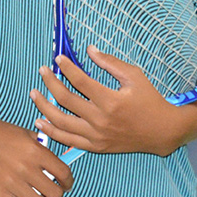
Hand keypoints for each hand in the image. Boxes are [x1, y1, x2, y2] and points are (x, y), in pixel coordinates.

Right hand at [0, 112, 73, 196]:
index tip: (66, 185)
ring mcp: (12, 183)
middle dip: (56, 194)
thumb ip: (41, 146)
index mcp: (36, 151)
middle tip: (50, 192)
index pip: (63, 173)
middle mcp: (27, 168)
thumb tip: (53, 161)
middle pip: (55, 193)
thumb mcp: (25, 132)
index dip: (68, 182)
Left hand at [30, 46, 181, 157]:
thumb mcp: (134, 75)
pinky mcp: (96, 147)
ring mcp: (97, 136)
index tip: (58, 59)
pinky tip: (40, 122)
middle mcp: (101, 120)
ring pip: (61, 123)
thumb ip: (109, 63)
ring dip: (44, 107)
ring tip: (34, 94)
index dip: (67, 68)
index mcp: (111, 100)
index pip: (80, 80)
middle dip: (50, 83)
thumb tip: (89, 50)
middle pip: (66, 100)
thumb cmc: (149, 99)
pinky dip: (52, 132)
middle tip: (42, 71)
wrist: (162, 131)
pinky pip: (68, 140)